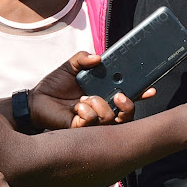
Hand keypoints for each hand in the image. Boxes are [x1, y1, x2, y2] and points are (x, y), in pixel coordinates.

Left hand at [29, 51, 155, 129]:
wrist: (36, 101)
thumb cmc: (54, 85)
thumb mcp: (69, 66)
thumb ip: (83, 58)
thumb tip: (98, 56)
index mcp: (104, 93)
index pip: (128, 96)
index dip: (142, 94)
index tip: (151, 89)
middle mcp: (103, 108)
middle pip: (128, 115)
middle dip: (129, 105)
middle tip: (119, 95)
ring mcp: (94, 121)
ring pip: (111, 118)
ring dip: (100, 105)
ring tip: (86, 98)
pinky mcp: (83, 129)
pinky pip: (93, 121)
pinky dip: (85, 111)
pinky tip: (75, 107)